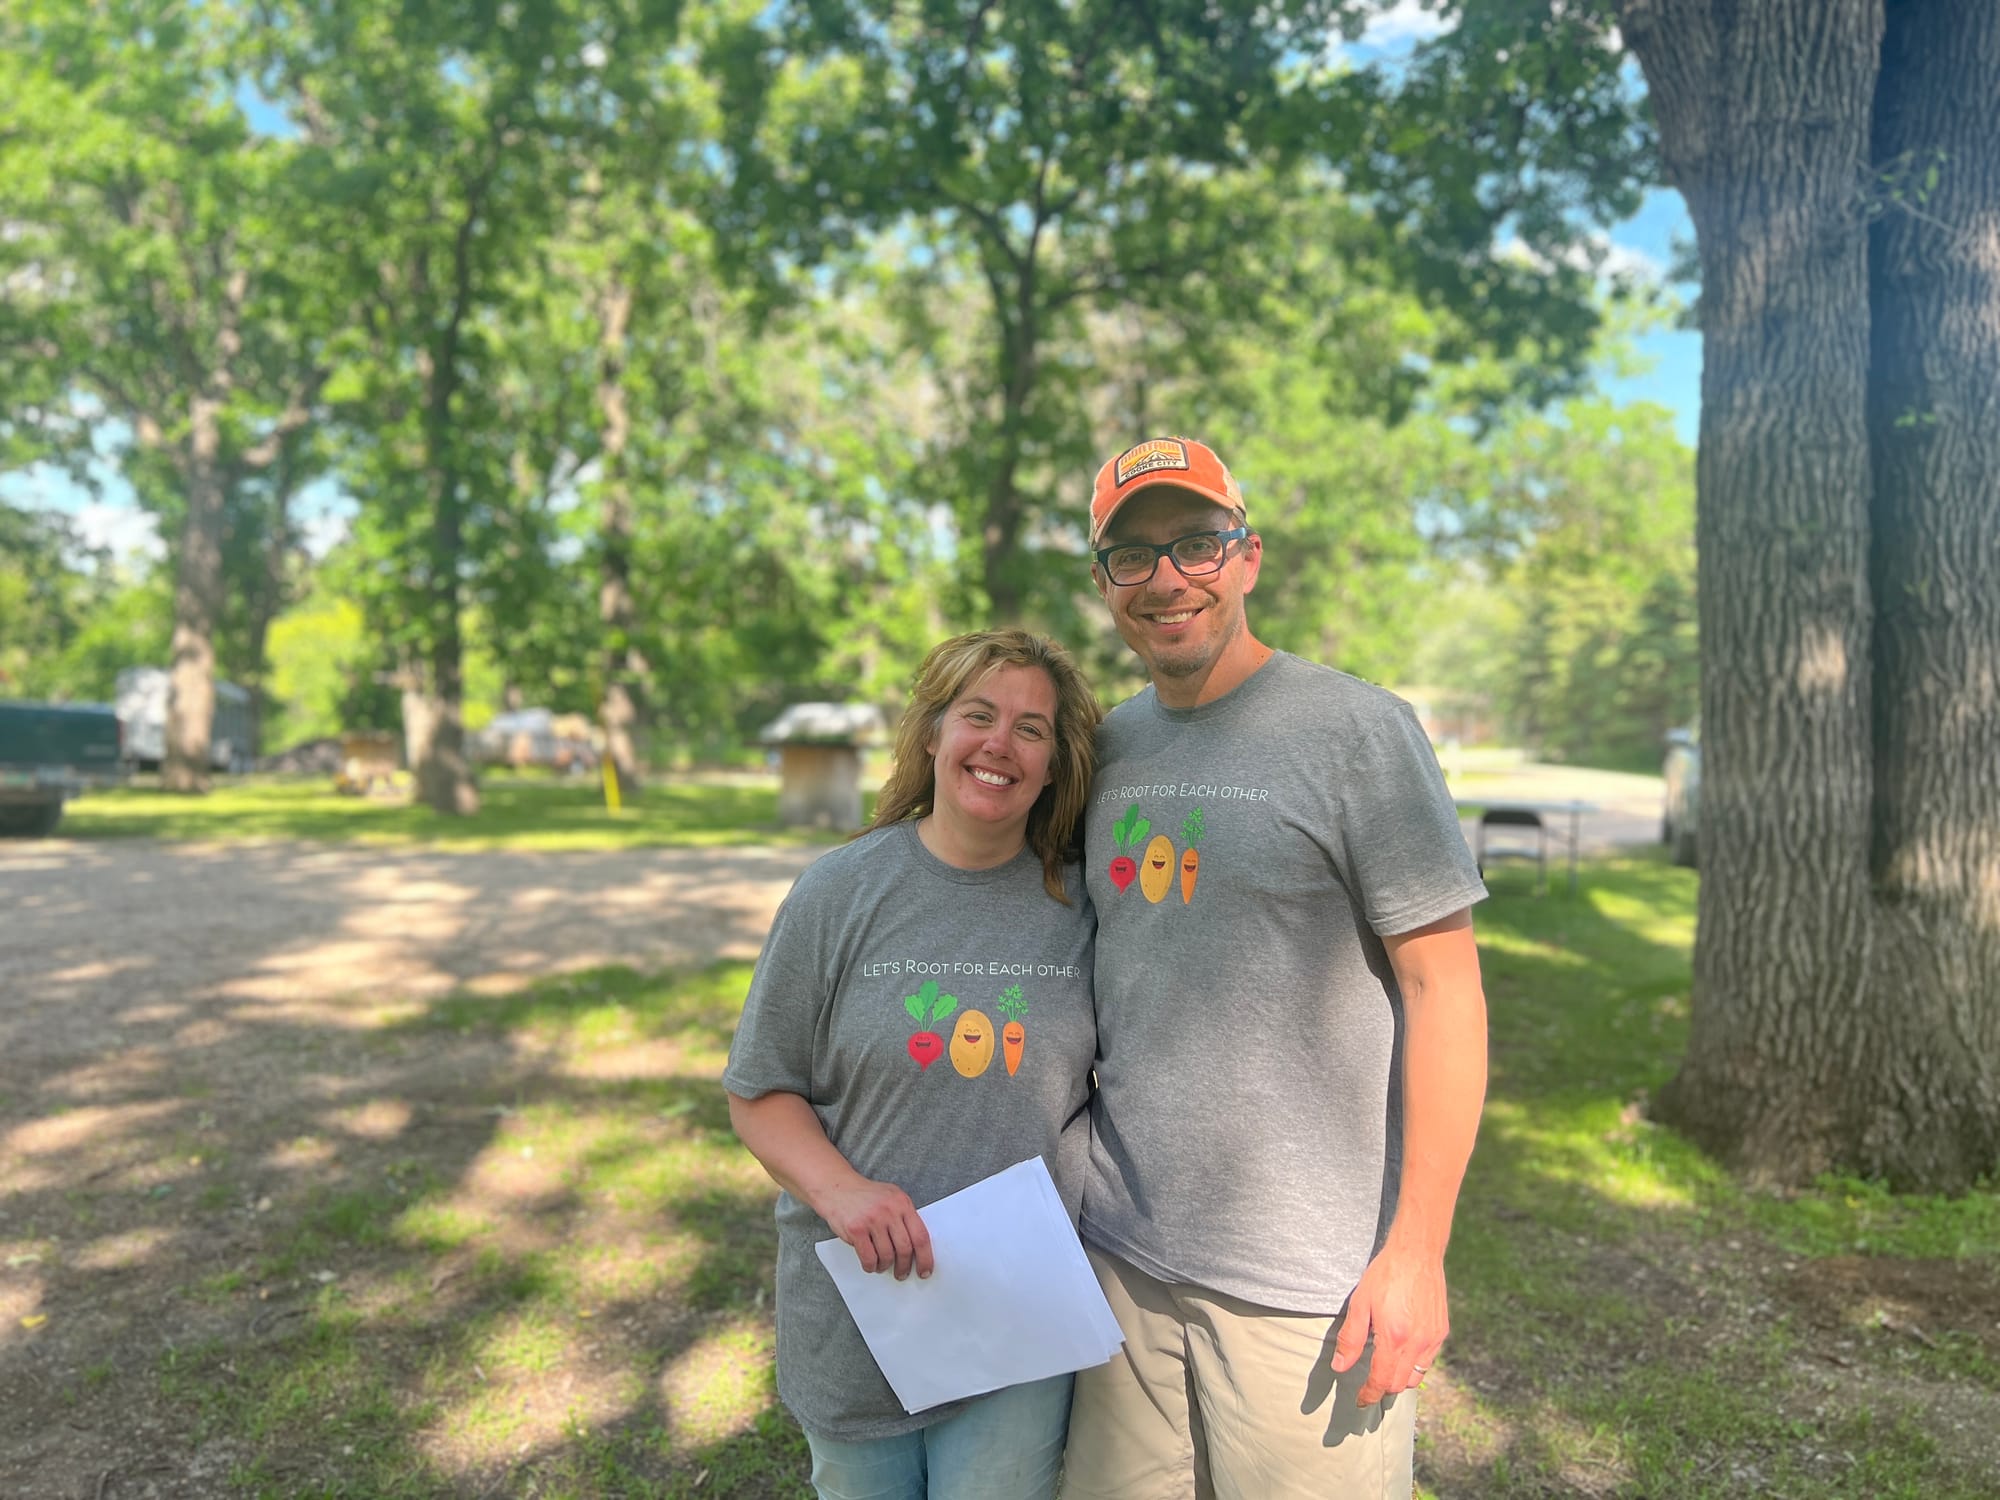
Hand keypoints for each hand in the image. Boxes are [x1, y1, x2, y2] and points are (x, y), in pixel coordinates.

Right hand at [817, 1178, 933, 1279]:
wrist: (837, 1187)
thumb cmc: (865, 1196)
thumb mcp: (891, 1197)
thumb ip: (904, 1216)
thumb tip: (917, 1246)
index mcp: (902, 1203)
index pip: (921, 1235)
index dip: (925, 1257)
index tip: (925, 1270)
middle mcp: (889, 1210)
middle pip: (905, 1248)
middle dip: (905, 1266)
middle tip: (902, 1273)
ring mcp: (873, 1220)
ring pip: (887, 1255)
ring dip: (885, 1266)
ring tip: (882, 1266)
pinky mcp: (856, 1229)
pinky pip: (869, 1257)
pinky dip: (871, 1266)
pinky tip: (871, 1264)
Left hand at [1329, 1242, 1447, 1405]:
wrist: (1417, 1253)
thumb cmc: (1384, 1275)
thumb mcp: (1359, 1304)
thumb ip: (1350, 1339)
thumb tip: (1340, 1367)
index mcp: (1394, 1337)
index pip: (1381, 1380)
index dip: (1369, 1394)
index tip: (1361, 1400)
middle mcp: (1417, 1342)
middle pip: (1400, 1384)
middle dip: (1383, 1390)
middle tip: (1369, 1388)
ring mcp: (1433, 1338)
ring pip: (1416, 1376)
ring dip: (1400, 1381)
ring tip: (1385, 1373)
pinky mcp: (1441, 1331)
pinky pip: (1428, 1361)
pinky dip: (1414, 1366)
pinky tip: (1402, 1355)